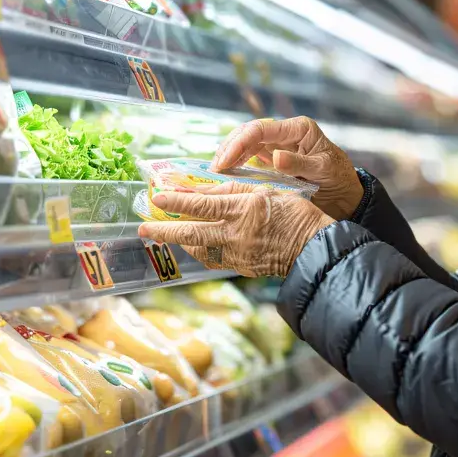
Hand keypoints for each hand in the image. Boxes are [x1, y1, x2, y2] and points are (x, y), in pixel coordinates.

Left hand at [137, 183, 333, 276]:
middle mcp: (237, 233)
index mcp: (245, 209)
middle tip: (143, 229)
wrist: (314, 248)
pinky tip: (194, 247)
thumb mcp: (270, 190)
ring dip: (179, 242)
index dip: (178, 201)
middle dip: (164, 230)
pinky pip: (214, 259)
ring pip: (199, 249)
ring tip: (165, 236)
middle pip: (192, 232)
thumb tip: (207, 190)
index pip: (203, 204)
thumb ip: (237, 189)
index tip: (158, 198)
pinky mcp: (242, 267)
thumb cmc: (297, 214)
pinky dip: (199, 252)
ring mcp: (238, 253)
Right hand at [212, 117, 362, 220]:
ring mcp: (279, 144)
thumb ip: (299, 164)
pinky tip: (227, 174)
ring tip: (216, 172)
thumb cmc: (339, 178)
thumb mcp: (323, 170)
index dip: (240, 142)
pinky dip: (237, 163)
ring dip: (230, 155)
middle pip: (249, 133)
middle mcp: (286, 133)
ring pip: (246, 143)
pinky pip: (250, 156)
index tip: (225, 161)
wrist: (345, 193)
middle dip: (229, 147)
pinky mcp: (274, 158)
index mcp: (299, 128)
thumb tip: (275, 157)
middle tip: (215, 169)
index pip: (261, 128)